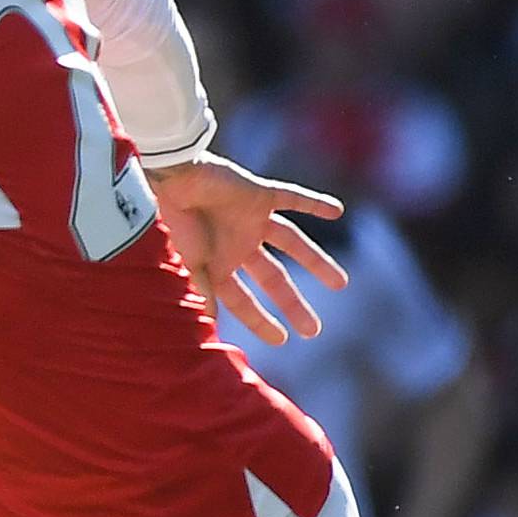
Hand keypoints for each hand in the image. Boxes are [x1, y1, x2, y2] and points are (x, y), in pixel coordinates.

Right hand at [149, 153, 346, 346]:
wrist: (177, 176)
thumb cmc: (179, 221)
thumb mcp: (193, 261)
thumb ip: (206, 288)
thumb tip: (210, 320)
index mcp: (220, 263)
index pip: (243, 300)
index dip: (261, 322)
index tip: (282, 340)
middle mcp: (239, 244)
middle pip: (273, 279)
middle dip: (292, 304)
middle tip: (313, 331)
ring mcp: (252, 220)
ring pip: (293, 244)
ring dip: (317, 263)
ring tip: (340, 284)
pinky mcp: (260, 194)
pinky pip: (293, 198)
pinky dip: (314, 203)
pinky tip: (338, 211)